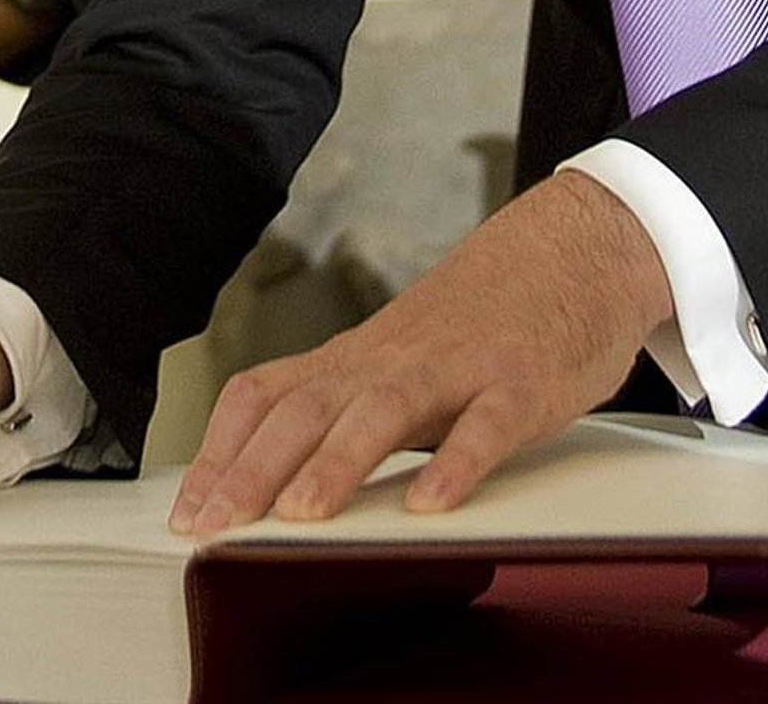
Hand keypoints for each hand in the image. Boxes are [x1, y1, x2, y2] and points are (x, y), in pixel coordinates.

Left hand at [170, 169, 671, 536]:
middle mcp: (398, 356)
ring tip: (303, 513)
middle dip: (255, 467)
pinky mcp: (523, 380)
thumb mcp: (403, 348)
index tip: (186, 509)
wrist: (580, 243)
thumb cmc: (490, 309)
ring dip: (340, 460)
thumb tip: (268, 466)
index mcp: (363, 354)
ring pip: (387, 407)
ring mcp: (460, 365)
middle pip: (311, 404)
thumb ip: (347, 400)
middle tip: (214, 524)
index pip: (269, 392)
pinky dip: (457, 461)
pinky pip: (486, 423)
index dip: (221, 451)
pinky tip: (433, 502)